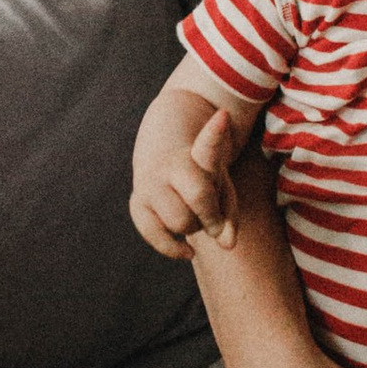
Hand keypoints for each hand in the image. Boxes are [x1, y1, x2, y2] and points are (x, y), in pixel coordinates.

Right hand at [131, 105, 241, 259]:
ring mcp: (149, 183)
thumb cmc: (200, 171)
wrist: (162, 149)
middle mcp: (169, 166)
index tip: (223, 116)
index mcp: (196, 153)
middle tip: (212, 212)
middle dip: (211, 214)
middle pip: (199, 200)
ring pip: (180, 224)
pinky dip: (174, 248)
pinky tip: (188, 251)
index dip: (215, 132)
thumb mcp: (221, 182)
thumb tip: (227, 244)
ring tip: (193, 213)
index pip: (206, 145)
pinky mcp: (137, 203)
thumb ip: (229, 213)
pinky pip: (155, 236)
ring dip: (193, 227)